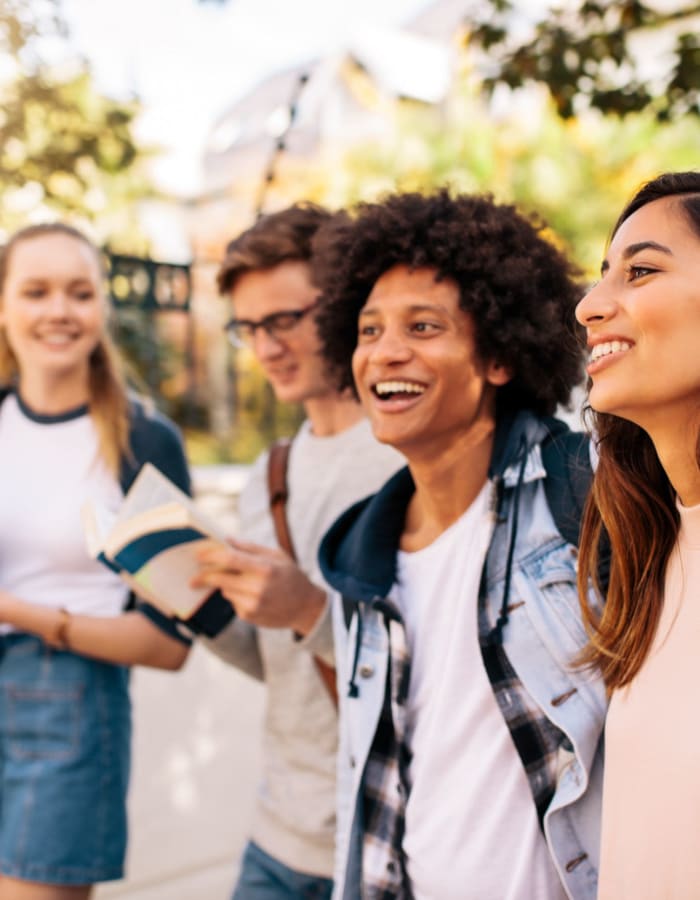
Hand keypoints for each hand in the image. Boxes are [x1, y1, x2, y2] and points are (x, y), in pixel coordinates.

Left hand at [192, 538, 326, 635]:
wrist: (306, 608)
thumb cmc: (291, 576)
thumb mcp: (277, 556)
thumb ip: (251, 547)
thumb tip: (227, 540)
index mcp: (265, 568)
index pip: (230, 559)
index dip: (211, 556)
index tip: (198, 554)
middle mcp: (257, 588)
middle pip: (220, 579)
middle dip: (204, 576)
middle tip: (193, 576)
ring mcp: (252, 604)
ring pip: (225, 590)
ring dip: (224, 584)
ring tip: (243, 582)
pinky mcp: (249, 616)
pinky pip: (232, 602)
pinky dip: (234, 596)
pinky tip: (251, 595)